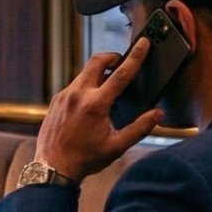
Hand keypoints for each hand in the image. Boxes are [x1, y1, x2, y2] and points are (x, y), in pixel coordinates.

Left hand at [33, 36, 162, 181]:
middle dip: (112, 56)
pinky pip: (74, 85)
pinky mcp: (56, 100)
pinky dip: (86, 86)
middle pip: (97, 61)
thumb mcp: (117, 146)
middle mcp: (78, 94)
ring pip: (84, 73)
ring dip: (98, 74)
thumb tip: (158, 114)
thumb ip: (140, 128)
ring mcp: (64, 96)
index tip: (143, 43)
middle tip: (122, 62)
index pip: (121, 73)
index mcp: (96, 104)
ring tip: (109, 87)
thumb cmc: (86, 159)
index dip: (135, 56)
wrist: (53, 168)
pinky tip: (91, 102)